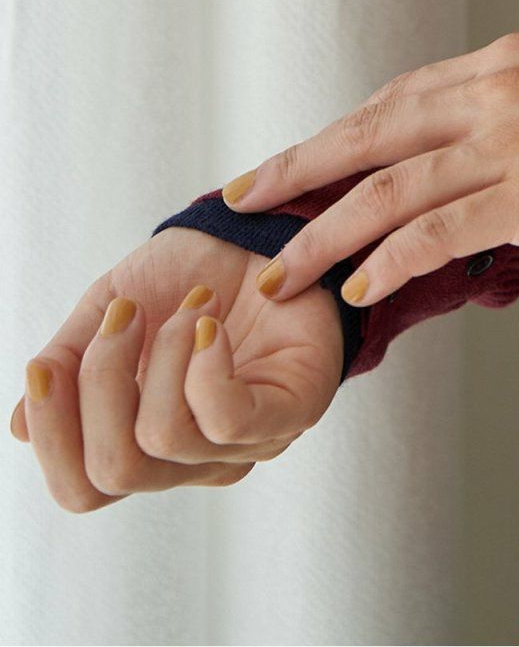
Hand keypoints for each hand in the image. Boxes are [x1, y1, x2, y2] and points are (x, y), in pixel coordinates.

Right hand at [11, 226, 343, 511]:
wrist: (262, 228)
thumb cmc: (190, 273)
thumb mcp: (110, 307)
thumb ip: (68, 362)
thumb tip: (20, 425)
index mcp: (144, 443)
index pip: (83, 489)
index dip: (53, 436)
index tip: (46, 366)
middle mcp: (193, 460)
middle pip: (114, 470)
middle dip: (100, 382)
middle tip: (124, 314)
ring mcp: (246, 441)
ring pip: (165, 437)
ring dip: (163, 353)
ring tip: (191, 305)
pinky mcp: (293, 408)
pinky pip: (228, 419)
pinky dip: (204, 367)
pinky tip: (208, 325)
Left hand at [221, 31, 518, 314]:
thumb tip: (482, 137)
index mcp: (502, 61)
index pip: (399, 96)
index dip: (339, 132)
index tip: (293, 160)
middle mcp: (494, 94)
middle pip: (371, 131)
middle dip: (298, 170)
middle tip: (241, 203)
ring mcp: (511, 144)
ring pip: (389, 189)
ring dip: (325, 237)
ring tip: (279, 277)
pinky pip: (440, 233)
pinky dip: (391, 260)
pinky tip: (359, 288)